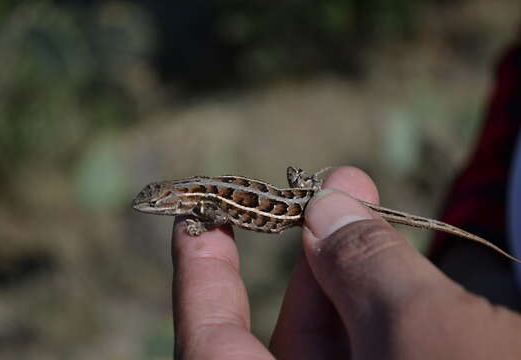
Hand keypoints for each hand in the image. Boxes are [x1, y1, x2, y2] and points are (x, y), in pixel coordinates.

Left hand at [171, 167, 520, 358]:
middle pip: (284, 341)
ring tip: (365, 202)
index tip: (196, 218)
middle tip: (329, 189)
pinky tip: (401, 263)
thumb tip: (324, 207)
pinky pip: (383, 358)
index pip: (210, 344)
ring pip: (342, 348)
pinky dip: (388, 310)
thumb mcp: (420, 334)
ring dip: (354, 274)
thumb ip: (362, 267)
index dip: (201, 276)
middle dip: (308, 259)